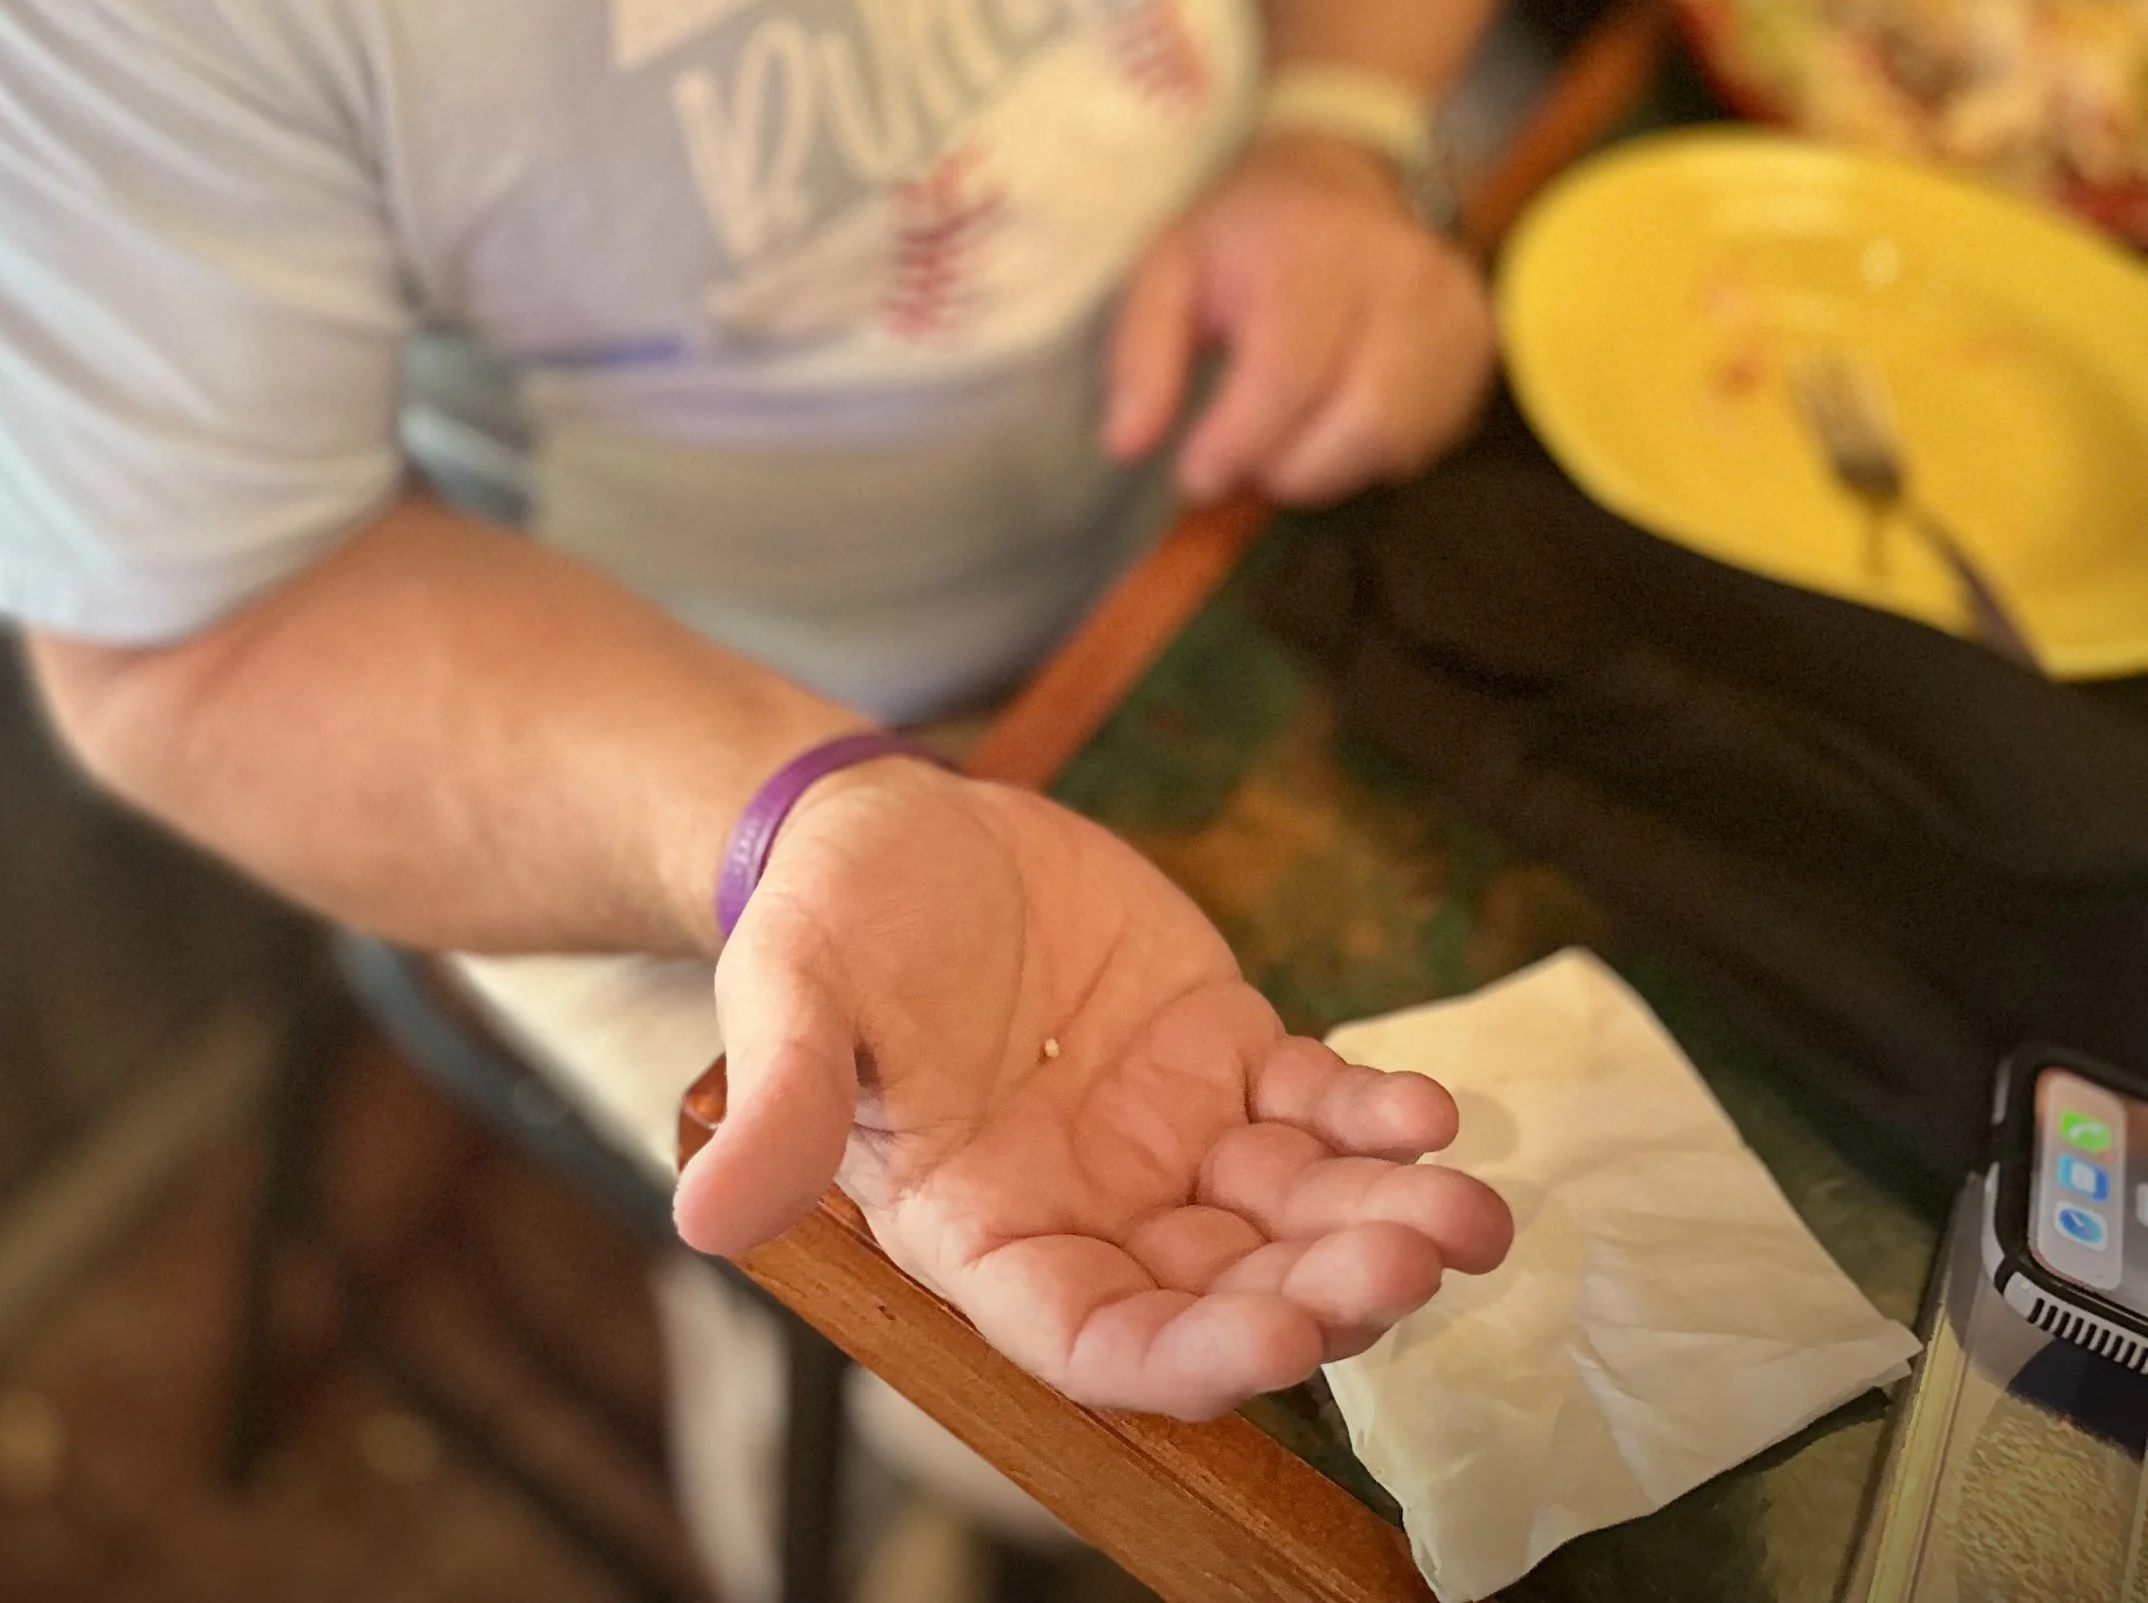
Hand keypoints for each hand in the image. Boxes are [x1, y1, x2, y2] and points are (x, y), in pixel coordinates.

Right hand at [674, 760, 1511, 1416]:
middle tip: (1411, 1261)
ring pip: (1289, 1210)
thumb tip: (705, 1216)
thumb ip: (777, 1108)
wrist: (884, 817)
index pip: (1094, 1334)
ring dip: (1378, 1219)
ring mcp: (1164, 1133)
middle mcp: (1087, 1204)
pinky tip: (1424, 1109)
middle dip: (1323, 1289)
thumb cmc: (821, 917)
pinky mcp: (1220, 1048)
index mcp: (982, 1231)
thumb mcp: (788, 994)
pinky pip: (1310, 1101)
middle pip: (1222, 1285)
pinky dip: (1370, 1112)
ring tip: (1468, 1209)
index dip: (1190, 1354)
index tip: (1280, 1339)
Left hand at [1100, 138, 1493, 504]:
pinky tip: (1336, 421)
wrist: (1346, 170)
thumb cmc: (1246, 231)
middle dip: (1286, 467)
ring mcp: (1453, 310)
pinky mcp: (1480, 342)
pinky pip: (1429, 436)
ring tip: (1287, 441)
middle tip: (1244, 459)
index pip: (1288, 374)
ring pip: (1397, 440)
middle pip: (1355, 422)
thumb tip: (1126, 446)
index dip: (1238, 443)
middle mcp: (1399, 276)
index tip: (1197, 474)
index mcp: (1311, 250)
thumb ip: (1141, 355)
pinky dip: (1372, 454)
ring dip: (1329, 468)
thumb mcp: (1168, 268)